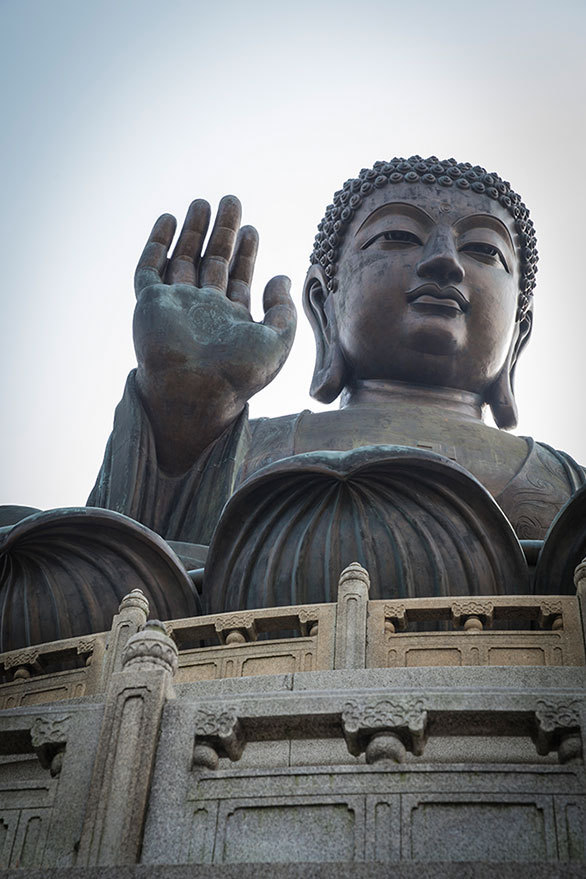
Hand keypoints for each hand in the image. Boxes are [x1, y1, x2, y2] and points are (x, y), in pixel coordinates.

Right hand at [133, 196, 296, 472]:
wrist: (196, 392)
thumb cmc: (239, 374)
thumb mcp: (278, 341)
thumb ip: (283, 309)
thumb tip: (282, 277)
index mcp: (232, 320)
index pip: (238, 278)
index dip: (246, 252)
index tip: (252, 229)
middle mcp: (203, 310)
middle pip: (212, 262)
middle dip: (222, 232)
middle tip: (231, 200)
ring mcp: (175, 306)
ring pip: (182, 259)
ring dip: (192, 231)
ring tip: (202, 202)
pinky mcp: (150, 304)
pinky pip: (149, 269)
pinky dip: (157, 244)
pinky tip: (168, 220)